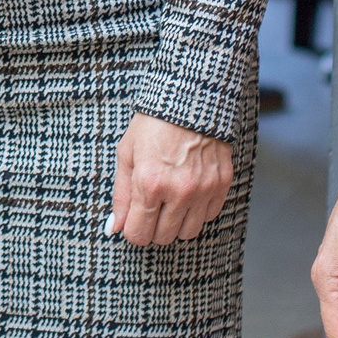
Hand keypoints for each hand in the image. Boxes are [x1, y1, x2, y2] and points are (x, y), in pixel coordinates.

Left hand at [109, 112, 232, 247]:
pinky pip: (209, 216)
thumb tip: (115, 228)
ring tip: (170, 200)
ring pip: (188, 232)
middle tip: (151, 206)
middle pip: (163, 237)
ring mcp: (203, 190)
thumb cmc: (153, 125)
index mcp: (149, 183)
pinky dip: (197, 211)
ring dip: (176, 222)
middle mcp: (178, 191)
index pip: (139, 234)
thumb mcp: (127, 155)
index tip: (134, 221)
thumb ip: (120, 195)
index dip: (133, 231)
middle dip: (153, 227)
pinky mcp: (222, 185)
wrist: (189, 100)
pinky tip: (189, 192)